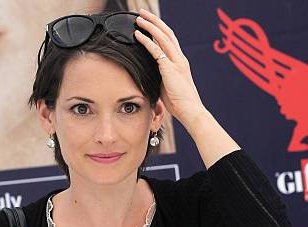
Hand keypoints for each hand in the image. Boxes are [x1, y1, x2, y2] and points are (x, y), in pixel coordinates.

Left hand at [134, 8, 207, 127]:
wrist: (190, 111)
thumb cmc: (179, 104)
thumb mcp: (168, 87)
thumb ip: (161, 77)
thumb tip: (150, 76)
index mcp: (180, 62)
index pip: (170, 40)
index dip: (160, 30)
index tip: (150, 24)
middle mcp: (180, 58)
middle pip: (167, 33)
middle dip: (154, 21)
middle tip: (143, 13)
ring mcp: (176, 62)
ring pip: (162, 37)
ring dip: (149, 26)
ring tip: (139, 18)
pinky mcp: (170, 68)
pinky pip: (156, 50)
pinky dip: (146, 41)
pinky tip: (138, 35)